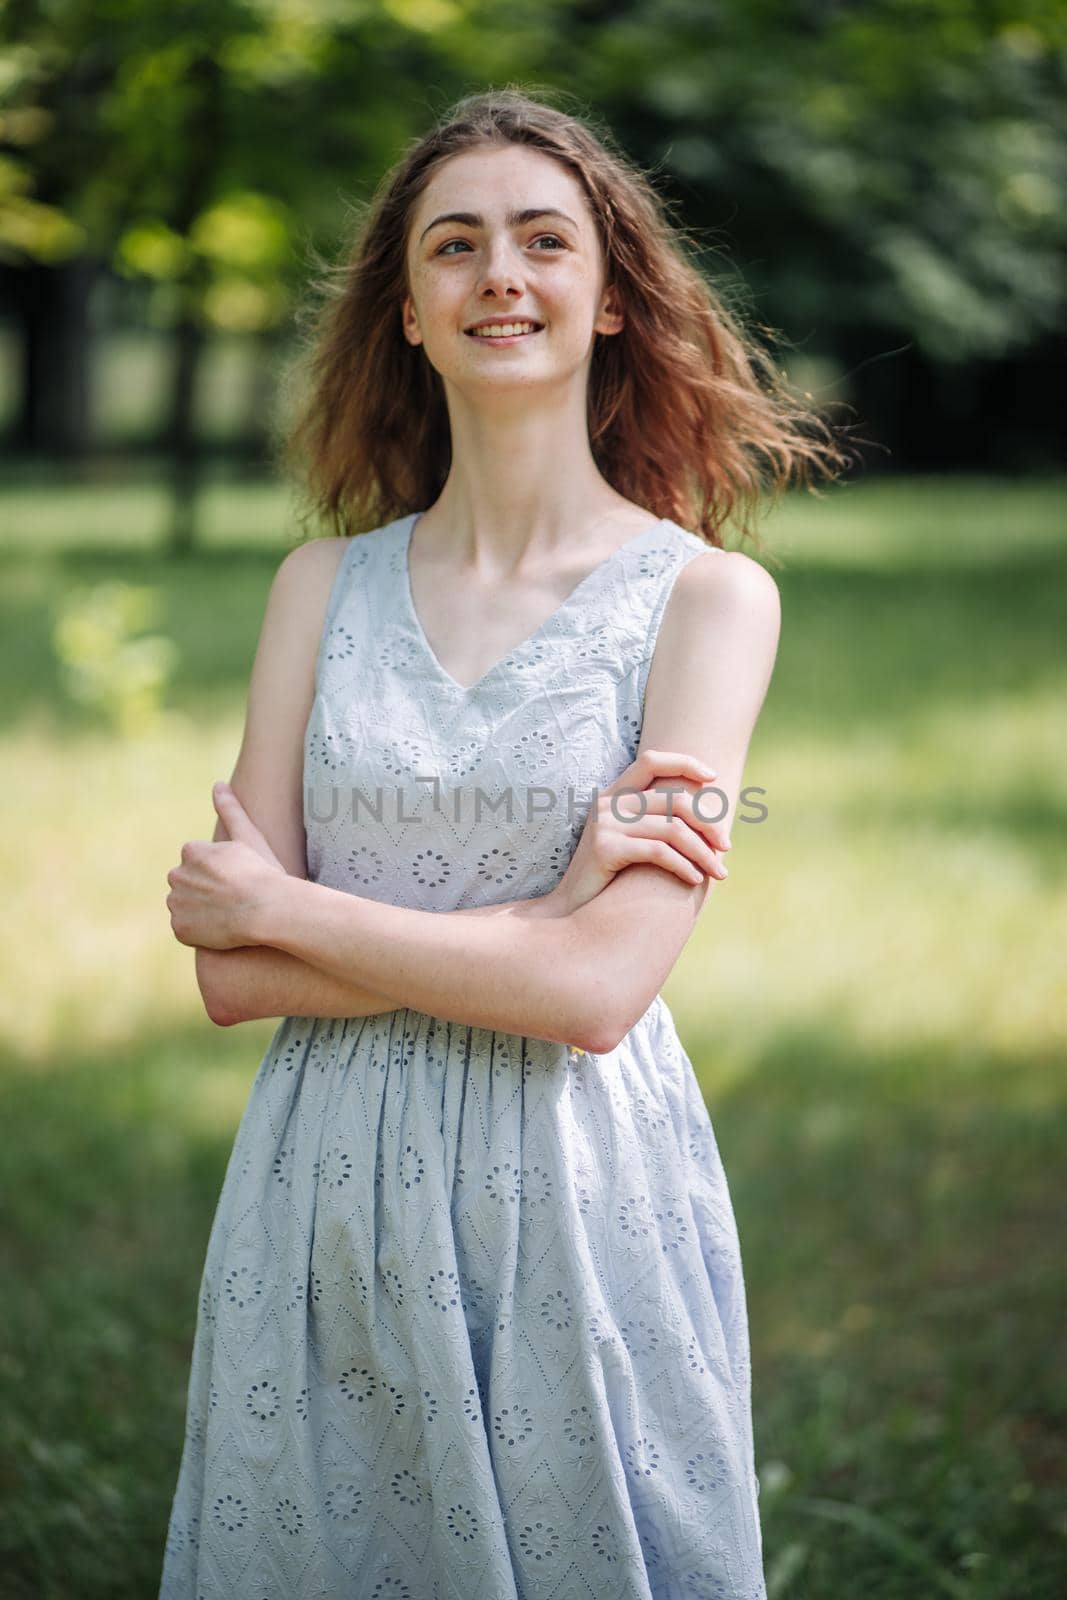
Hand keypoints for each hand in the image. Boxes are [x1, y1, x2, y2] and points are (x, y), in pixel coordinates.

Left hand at [165, 781, 284, 948]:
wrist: (267, 910)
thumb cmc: (263, 872)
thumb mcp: (249, 837)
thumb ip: (230, 810)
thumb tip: (219, 785)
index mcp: (191, 852)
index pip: (199, 862)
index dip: (220, 873)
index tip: (237, 880)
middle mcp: (177, 875)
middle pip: (188, 884)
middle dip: (205, 890)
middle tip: (234, 899)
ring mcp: (177, 904)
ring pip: (186, 906)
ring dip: (201, 911)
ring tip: (229, 915)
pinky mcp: (180, 929)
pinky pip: (186, 929)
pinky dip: (199, 932)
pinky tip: (222, 930)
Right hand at [549, 748, 730, 915]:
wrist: (573, 909)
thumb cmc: (610, 878)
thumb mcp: (630, 840)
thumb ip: (655, 821)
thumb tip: (705, 818)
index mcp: (613, 794)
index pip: (650, 760)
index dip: (684, 762)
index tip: (713, 777)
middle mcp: (608, 803)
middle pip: (674, 801)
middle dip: (708, 824)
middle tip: (726, 847)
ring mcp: (604, 824)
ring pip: (672, 830)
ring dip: (703, 853)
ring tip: (718, 872)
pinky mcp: (604, 848)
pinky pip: (658, 852)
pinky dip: (683, 866)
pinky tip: (694, 880)